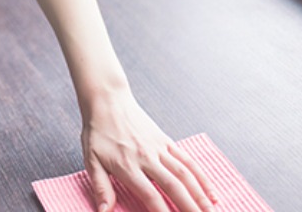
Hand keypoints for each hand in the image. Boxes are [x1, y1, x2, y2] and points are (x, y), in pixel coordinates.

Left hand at [82, 91, 217, 211]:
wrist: (107, 101)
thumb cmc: (98, 131)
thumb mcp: (90, 159)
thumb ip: (100, 186)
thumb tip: (104, 210)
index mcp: (128, 166)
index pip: (150, 195)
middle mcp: (147, 158)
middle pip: (173, 186)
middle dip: (189, 207)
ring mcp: (159, 149)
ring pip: (185, 174)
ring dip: (200, 195)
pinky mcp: (166, 141)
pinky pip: (188, 161)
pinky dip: (202, 177)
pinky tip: (211, 192)